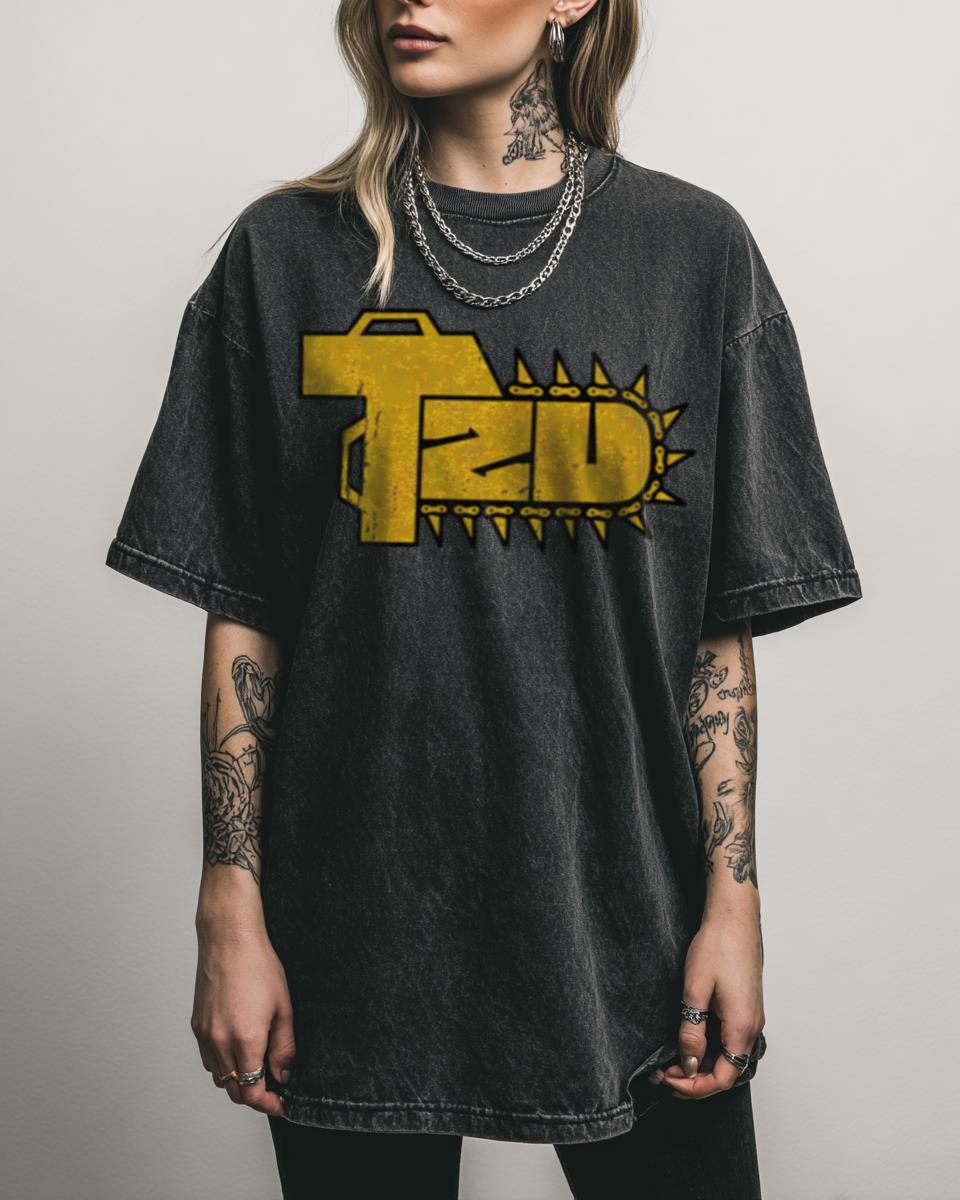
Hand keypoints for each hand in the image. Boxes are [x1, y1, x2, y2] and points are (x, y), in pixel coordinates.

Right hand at [191, 917, 295, 1116]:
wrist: (229, 940)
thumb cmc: (258, 966)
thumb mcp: (283, 1007)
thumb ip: (284, 1047)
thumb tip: (284, 1074)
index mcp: (245, 1040)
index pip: (252, 1092)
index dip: (268, 1104)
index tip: (281, 1103)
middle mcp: (220, 1043)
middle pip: (234, 1091)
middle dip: (255, 1096)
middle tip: (274, 1088)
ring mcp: (205, 1035)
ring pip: (219, 1077)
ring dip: (238, 1081)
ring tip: (258, 1066)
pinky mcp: (196, 1026)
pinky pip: (208, 1059)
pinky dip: (223, 1065)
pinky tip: (238, 1050)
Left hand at [658, 909, 764, 1099]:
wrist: (734, 918)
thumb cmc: (717, 946)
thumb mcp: (695, 990)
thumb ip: (692, 1031)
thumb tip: (689, 1064)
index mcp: (742, 1027)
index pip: (722, 1078)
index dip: (694, 1087)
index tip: (668, 1079)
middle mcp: (753, 1027)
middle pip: (727, 1072)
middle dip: (695, 1079)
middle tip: (664, 1072)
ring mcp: (752, 1017)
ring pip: (729, 1057)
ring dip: (703, 1064)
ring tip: (673, 1059)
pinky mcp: (747, 1008)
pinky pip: (731, 1040)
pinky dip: (711, 1049)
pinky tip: (691, 1041)